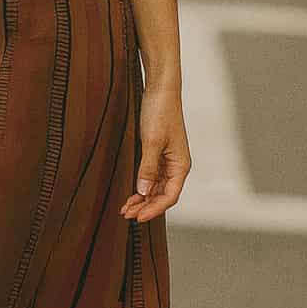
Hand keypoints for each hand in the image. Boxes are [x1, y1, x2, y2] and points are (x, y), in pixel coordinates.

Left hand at [119, 85, 190, 219]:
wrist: (161, 89)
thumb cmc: (160, 111)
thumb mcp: (152, 141)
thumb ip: (148, 168)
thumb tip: (144, 192)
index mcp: (181, 165)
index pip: (169, 196)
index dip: (154, 209)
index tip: (137, 217)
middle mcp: (176, 166)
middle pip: (163, 195)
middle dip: (145, 206)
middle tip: (126, 214)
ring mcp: (168, 161)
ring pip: (156, 188)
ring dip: (142, 199)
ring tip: (126, 207)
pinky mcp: (159, 154)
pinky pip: (152, 177)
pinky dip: (142, 186)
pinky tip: (132, 193)